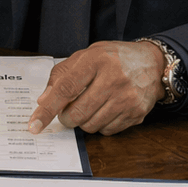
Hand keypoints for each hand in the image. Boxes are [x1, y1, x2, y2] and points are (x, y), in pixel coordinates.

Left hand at [26, 40, 164, 135]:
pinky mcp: (137, 113)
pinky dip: (100, 124)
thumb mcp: (86, 55)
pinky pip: (107, 131)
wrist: (152, 63)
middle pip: (77, 113)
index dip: (47, 109)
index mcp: (97, 60)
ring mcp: (127, 98)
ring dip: (84, 121)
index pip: (66, 89)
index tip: (34, 125)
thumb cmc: (114, 58)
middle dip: (66, 117)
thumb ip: (61, 75)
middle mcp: (114, 79)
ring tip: (92, 105)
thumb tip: (43, 101)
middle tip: (69, 109)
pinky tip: (107, 109)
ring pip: (90, 126)